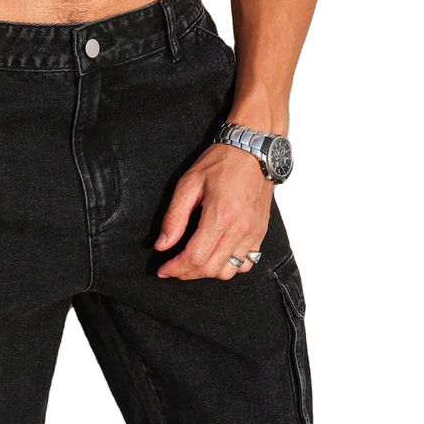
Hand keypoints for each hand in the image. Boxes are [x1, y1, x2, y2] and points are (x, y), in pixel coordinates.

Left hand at [155, 143, 274, 279]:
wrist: (255, 149)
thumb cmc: (222, 161)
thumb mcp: (189, 183)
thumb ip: (174, 217)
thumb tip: (162, 245)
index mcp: (220, 215)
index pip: (196, 256)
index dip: (176, 268)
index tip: (163, 270)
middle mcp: (240, 228)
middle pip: (211, 268)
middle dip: (188, 273)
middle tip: (174, 268)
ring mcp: (253, 232)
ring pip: (229, 271)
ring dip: (208, 272)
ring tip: (194, 263)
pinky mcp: (260, 233)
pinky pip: (246, 264)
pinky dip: (230, 267)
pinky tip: (217, 257)